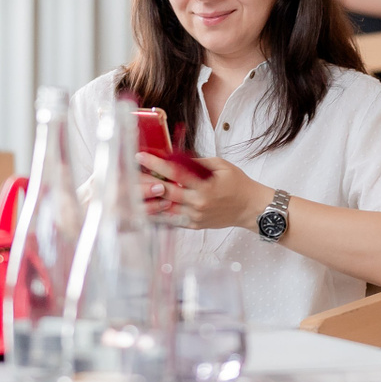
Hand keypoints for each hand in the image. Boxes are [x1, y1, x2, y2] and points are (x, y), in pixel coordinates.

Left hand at [138, 152, 270, 231]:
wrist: (250, 208)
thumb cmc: (237, 183)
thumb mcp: (220, 165)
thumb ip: (197, 162)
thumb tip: (175, 157)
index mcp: (205, 186)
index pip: (175, 173)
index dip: (156, 164)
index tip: (140, 156)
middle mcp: (198, 203)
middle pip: (165, 192)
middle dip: (146, 181)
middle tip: (130, 172)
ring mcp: (195, 216)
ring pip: (166, 208)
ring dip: (149, 199)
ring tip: (134, 189)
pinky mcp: (195, 225)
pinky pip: (173, 219)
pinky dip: (159, 213)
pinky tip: (147, 206)